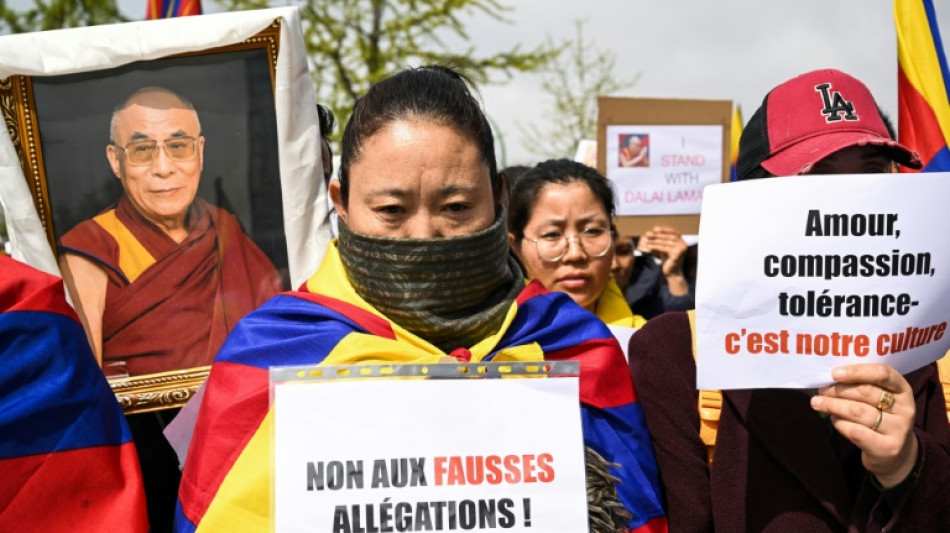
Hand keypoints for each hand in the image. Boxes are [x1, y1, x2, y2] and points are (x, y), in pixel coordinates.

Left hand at [636, 226, 687, 275]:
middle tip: (648, 234)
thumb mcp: (664, 247)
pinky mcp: (677, 255)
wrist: (671, 272)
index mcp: (681, 240)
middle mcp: (683, 244)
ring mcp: (681, 249)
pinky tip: (649, 247)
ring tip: (647, 240)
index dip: (664, 229)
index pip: (673, 231)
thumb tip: (649, 232)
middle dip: (657, 235)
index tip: (654, 228)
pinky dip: (656, 247)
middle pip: (669, 236)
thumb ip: (660, 240)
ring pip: (666, 242)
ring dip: (655, 241)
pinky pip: (665, 249)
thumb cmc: (667, 259)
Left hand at [810, 364, 917, 487]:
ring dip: (833, 406)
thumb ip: (860, 386)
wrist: (894, 453)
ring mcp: (899, 429)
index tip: (834, 374)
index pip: (883, 373)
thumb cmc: (880, 417)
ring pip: (859, 412)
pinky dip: (840, 424)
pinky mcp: (888, 448)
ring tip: (818, 403)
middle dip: (839, 390)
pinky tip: (834, 419)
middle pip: (866, 393)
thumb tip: (829, 379)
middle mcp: (905, 408)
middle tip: (821, 391)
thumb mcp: (877, 399)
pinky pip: (856, 432)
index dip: (857, 372)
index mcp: (903, 389)